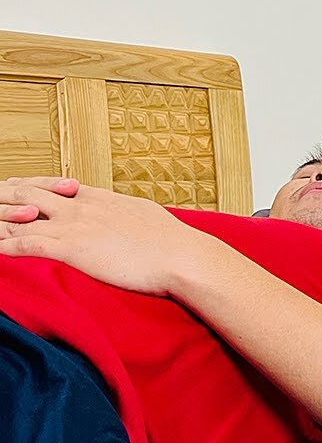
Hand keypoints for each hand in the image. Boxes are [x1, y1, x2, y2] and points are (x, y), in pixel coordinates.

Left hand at [0, 177, 209, 295]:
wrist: (182, 256)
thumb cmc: (174, 242)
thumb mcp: (148, 215)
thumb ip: (129, 212)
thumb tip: (132, 214)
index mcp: (100, 198)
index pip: (56, 186)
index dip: (33, 188)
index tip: (20, 191)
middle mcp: (81, 207)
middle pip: (29, 192)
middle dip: (6, 197)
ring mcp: (74, 226)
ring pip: (19, 216)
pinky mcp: (71, 249)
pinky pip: (26, 245)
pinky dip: (5, 246)